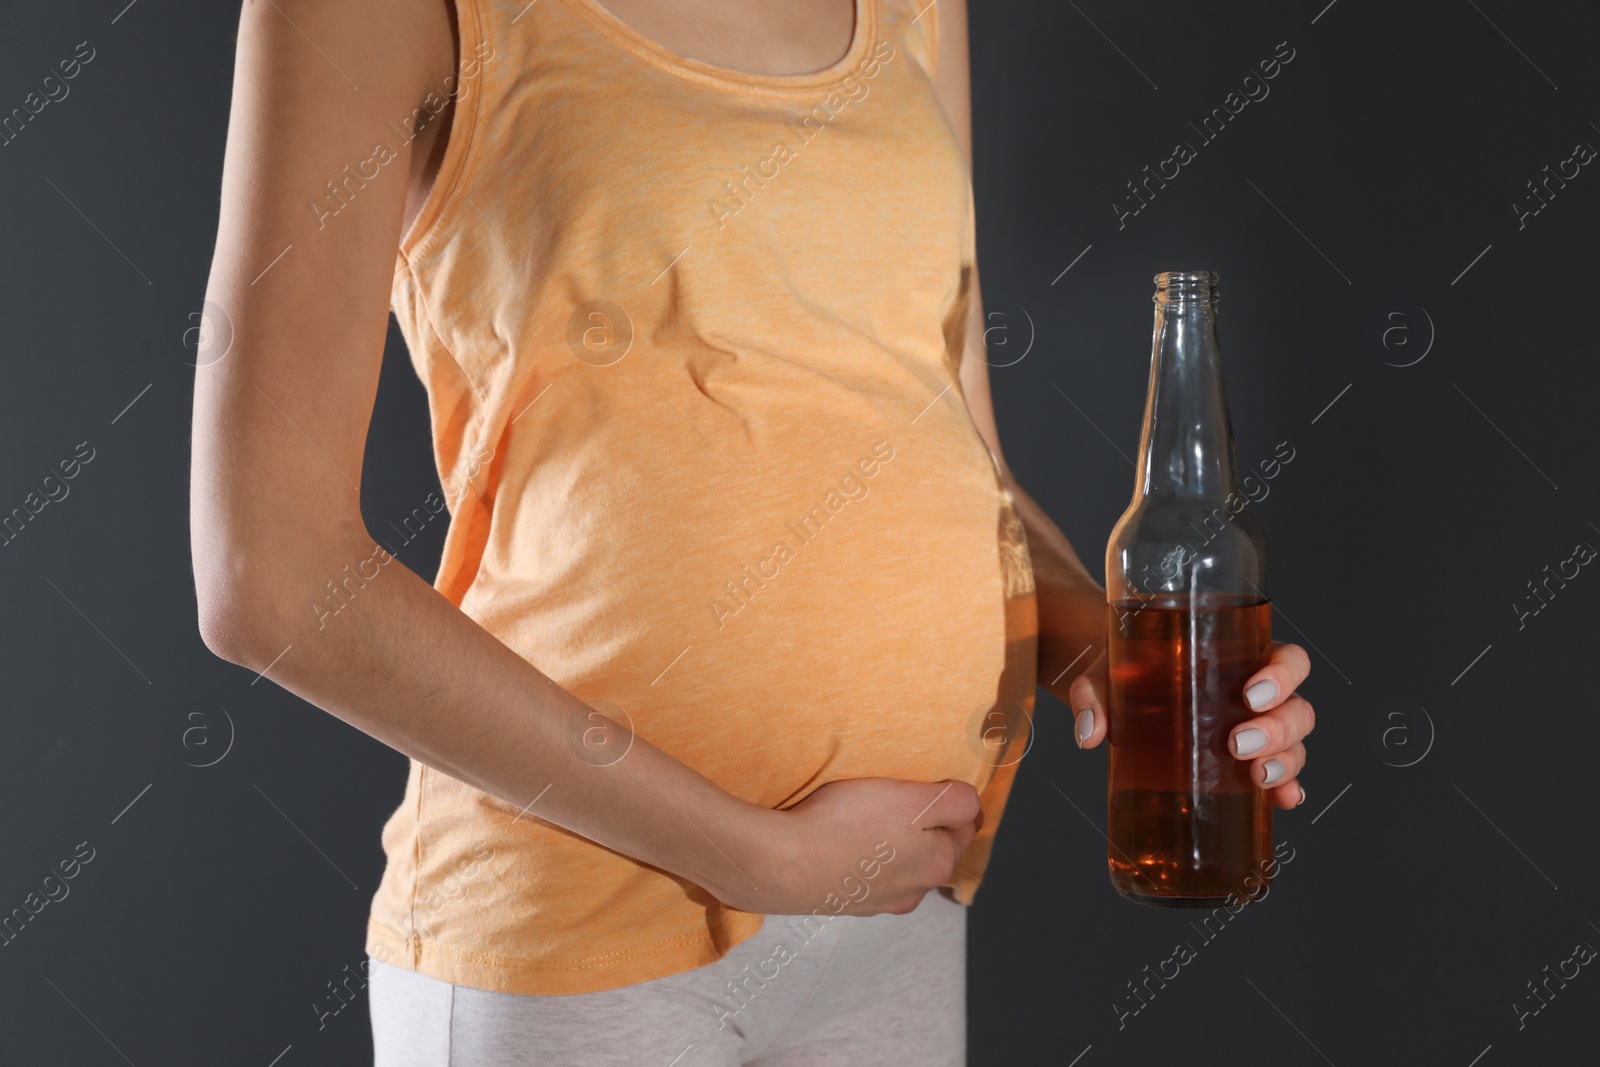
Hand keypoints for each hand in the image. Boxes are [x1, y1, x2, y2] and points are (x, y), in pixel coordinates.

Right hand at [726, 778, 982, 916]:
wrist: (779, 864)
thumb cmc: (845, 826)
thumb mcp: (912, 799)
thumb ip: (954, 801)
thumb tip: (972, 804)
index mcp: (937, 864)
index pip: (964, 826)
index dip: (950, 800)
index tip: (931, 785)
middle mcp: (912, 890)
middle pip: (932, 847)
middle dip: (922, 823)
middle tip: (895, 796)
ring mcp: (876, 901)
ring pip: (898, 862)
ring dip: (889, 841)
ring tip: (864, 815)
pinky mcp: (843, 901)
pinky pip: (864, 873)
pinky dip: (859, 855)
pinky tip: (840, 838)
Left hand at [1068, 641, 1314, 809]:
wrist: (1113, 689)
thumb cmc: (1120, 669)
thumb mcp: (1104, 672)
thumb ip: (1092, 694)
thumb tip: (1088, 734)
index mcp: (1237, 655)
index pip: (1287, 659)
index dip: (1283, 675)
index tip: (1250, 694)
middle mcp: (1256, 694)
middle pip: (1297, 708)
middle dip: (1278, 729)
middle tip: (1236, 744)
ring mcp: (1256, 730)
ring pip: (1295, 743)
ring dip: (1286, 761)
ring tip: (1257, 777)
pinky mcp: (1245, 764)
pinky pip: (1281, 777)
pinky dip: (1287, 790)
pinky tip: (1282, 801)